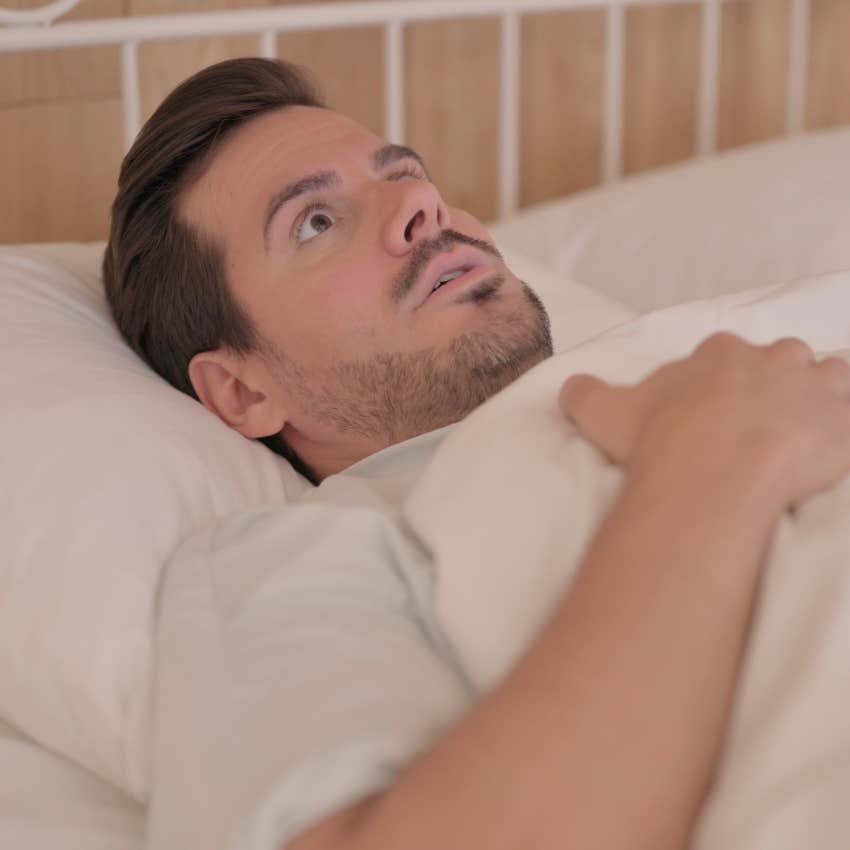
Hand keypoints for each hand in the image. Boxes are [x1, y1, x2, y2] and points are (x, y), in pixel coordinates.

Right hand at [559, 333, 849, 512]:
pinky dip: (844, 428)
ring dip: (821, 394)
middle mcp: (772, 360)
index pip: (726, 352)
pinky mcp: (845, 426)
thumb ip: (584, 393)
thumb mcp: (602, 411)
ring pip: (831, 376)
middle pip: (784, 358)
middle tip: (760, 419)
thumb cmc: (659, 438)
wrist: (713, 471)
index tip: (711, 406)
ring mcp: (815, 390)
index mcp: (719, 354)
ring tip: (804, 426)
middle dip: (777, 381)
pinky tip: (830, 447)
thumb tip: (570, 388)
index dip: (721, 378)